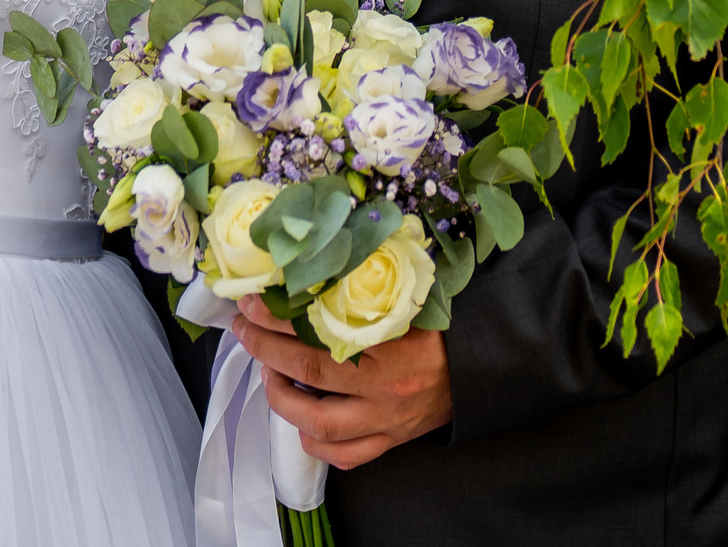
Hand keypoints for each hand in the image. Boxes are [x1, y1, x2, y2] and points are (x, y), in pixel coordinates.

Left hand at [233, 294, 452, 470]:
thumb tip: (308, 272)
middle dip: (266, 348)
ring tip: (268, 372)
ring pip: (318, 423)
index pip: (320, 330)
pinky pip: (344, 455)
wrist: (482, 366)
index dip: (277, 317)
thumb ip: (361, 290)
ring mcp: (387, 420)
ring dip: (281, 398)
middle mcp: (387, 388)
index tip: (251, 302)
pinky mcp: (390, 441)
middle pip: (309, 372)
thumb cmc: (440, 327)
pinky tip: (298, 419)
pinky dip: (313, 442)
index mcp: (393, 343)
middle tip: (245, 329)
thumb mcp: (405, 300)